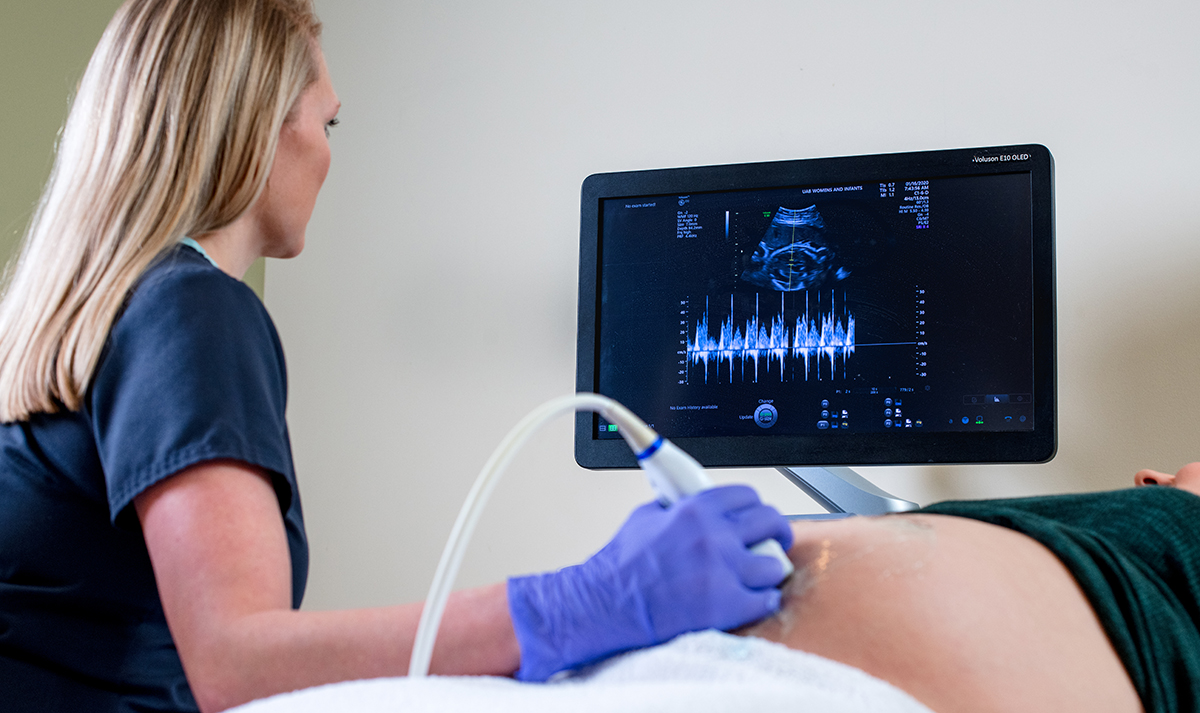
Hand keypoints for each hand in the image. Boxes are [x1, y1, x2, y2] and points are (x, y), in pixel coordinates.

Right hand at [506, 484, 792, 680]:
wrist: (607, 603)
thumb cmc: (621, 566)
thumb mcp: (647, 516)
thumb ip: (677, 507)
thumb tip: (690, 501)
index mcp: (696, 509)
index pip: (747, 496)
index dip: (753, 506)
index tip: (754, 516)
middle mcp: (714, 535)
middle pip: (771, 522)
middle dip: (775, 531)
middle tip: (772, 541)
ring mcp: (724, 570)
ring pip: (774, 564)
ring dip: (767, 570)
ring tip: (756, 576)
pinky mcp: (727, 605)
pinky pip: (768, 599)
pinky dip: (763, 600)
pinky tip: (752, 600)